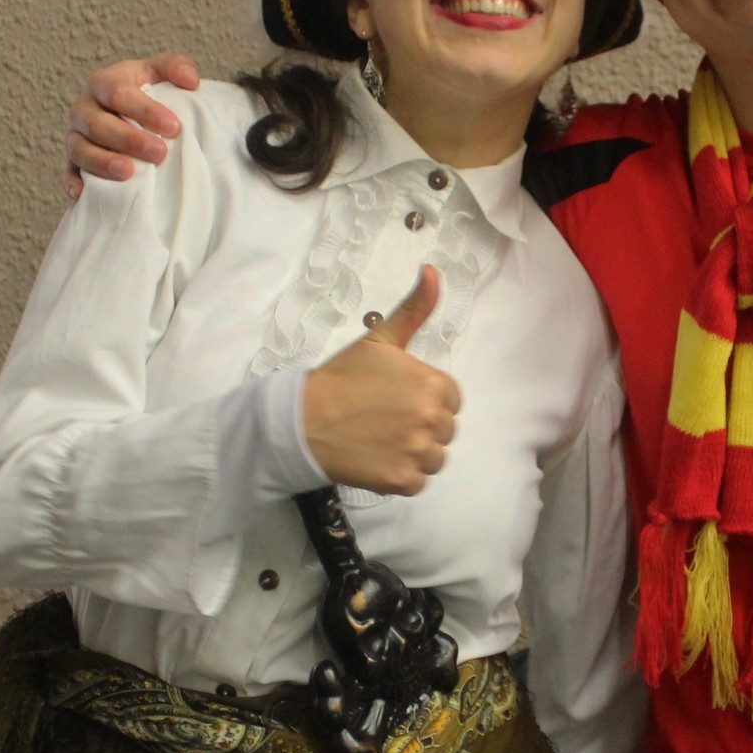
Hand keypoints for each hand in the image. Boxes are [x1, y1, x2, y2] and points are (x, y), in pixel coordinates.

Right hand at [63, 51, 201, 197]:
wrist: (133, 118)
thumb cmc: (148, 94)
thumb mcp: (160, 74)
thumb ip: (177, 67)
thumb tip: (191, 81)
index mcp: (104, 83)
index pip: (116, 92)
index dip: (144, 109)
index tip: (174, 127)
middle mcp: (84, 108)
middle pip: (97, 123)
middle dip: (128, 139)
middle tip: (160, 153)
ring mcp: (76, 136)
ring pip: (80, 149)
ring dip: (103, 162)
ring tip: (129, 172)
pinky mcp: (73, 162)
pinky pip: (68, 173)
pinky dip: (74, 183)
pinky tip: (84, 194)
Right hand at [301, 269, 462, 494]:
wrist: (302, 420)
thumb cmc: (341, 378)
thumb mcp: (380, 338)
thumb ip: (414, 309)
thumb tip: (432, 270)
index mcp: (432, 385)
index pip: (449, 398)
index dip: (423, 398)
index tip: (395, 398)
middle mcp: (430, 419)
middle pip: (444, 429)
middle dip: (420, 425)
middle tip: (384, 418)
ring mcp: (417, 452)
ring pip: (435, 457)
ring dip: (413, 452)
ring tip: (381, 439)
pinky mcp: (403, 481)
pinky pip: (418, 482)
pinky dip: (400, 475)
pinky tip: (376, 458)